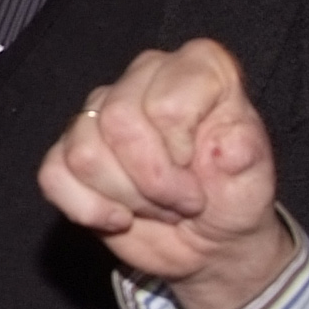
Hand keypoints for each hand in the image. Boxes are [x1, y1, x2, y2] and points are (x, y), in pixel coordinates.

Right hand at [39, 39, 289, 308]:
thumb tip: (229, 146)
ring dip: (124, 197)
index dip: (179, 155)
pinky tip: (118, 214)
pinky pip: (53, 174)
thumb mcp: (254, 184)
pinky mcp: (69, 149)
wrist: (210, 241)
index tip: (201, 180)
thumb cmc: (233, 201)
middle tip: (180, 202)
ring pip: (84, 153)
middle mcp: (146, 75)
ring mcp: (102, 110)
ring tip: (154, 205)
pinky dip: (86, 209)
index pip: (166, 104)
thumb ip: (246, 158)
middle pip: (118, 123)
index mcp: (199, 68)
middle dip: (151, 182)